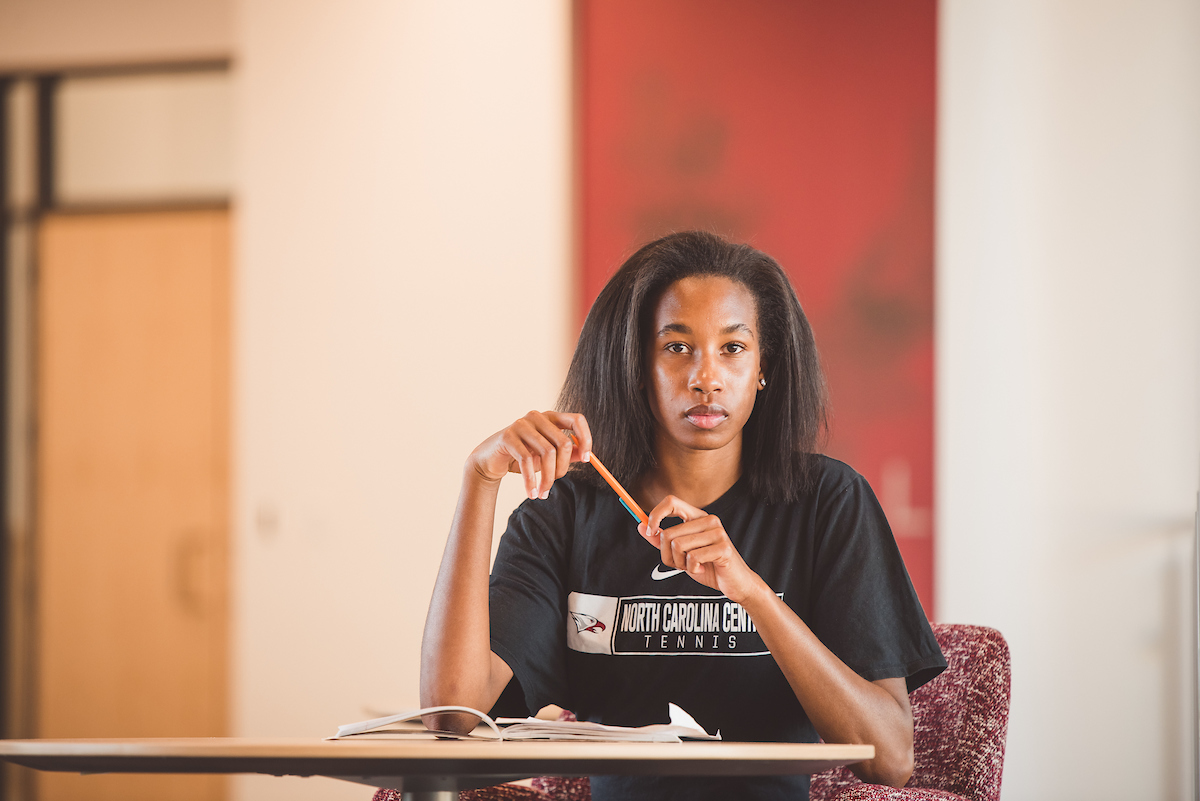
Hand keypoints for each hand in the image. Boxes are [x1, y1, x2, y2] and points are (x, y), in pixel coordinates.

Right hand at [468, 411, 591, 499]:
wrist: (489, 461)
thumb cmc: (521, 457)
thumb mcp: (546, 457)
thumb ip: (566, 453)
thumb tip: (585, 455)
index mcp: (550, 418)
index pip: (577, 420)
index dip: (586, 439)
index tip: (586, 460)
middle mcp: (537, 417)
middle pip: (563, 442)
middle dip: (562, 469)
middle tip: (554, 484)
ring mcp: (521, 424)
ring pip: (547, 452)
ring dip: (547, 478)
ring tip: (543, 493)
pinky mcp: (508, 436)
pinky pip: (526, 460)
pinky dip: (531, 480)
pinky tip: (532, 493)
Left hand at [638, 495, 766, 602]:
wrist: (735, 583)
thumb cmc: (708, 566)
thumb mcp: (680, 554)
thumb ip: (661, 540)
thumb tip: (641, 526)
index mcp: (698, 516)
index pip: (671, 502)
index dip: (655, 515)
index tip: (650, 532)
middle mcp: (708, 520)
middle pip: (669, 533)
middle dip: (667, 555)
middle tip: (679, 564)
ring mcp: (717, 532)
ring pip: (679, 546)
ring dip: (680, 563)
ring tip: (692, 566)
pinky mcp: (723, 547)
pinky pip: (692, 557)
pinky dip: (692, 569)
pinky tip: (702, 569)